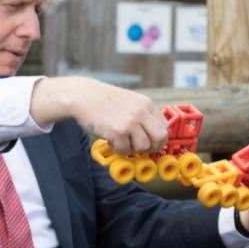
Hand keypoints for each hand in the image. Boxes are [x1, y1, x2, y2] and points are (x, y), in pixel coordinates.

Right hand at [33, 77, 167, 153]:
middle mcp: (141, 112)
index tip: (149, 142)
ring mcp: (130, 122)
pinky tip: (111, 140)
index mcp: (147, 104)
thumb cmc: (106, 101)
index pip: (164, 127)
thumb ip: (144, 115)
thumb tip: (156, 137)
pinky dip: (118, 149)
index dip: (157, 138)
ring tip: (121, 141)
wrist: (84, 96)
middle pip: (160, 138)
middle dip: (152, 147)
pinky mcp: (118, 132)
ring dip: (132, 149)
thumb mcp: (131, 102)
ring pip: (143, 147)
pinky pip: (125, 150)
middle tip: (140, 147)